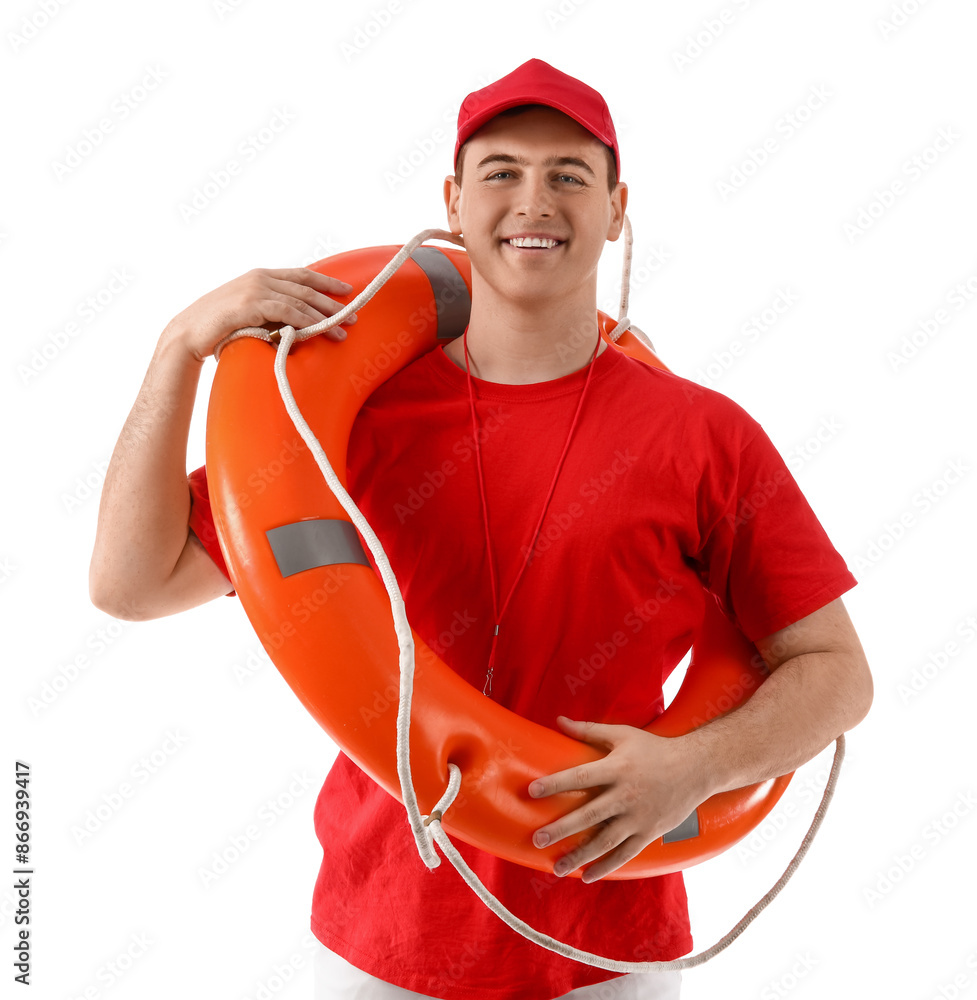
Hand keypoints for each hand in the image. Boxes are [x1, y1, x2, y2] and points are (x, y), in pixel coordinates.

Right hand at [164, 267, 358, 361]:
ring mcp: (256, 289)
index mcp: (261, 276)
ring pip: (301, 300)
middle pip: (306, 287)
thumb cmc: (218, 327)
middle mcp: (261, 277)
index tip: (346, 289)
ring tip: (344, 329)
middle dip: (332, 301)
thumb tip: (295, 325)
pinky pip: (288, 312)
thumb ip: (271, 311)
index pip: (301, 275)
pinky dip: (307, 321)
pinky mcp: (251, 304)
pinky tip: (321, 330)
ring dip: (325, 316)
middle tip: (354, 314)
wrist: (188, 332)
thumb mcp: (249, 313)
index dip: (326, 281)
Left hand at [528, 716, 707, 882]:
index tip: (531, 791)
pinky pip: (625, 854)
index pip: (581, 776)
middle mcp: (626, 795)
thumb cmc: (654, 748)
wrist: (696, 768)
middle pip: (589, 815)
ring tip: (556, 867)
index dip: (556, 783)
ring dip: (579, 855)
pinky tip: (586, 876)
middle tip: (537, 839)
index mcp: (618, 768)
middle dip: (562, 829)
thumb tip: (558, 720)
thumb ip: (589, 730)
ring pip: (605, 841)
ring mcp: (638, 817)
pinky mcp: (649, 832)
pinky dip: (606, 866)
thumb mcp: (622, 735)